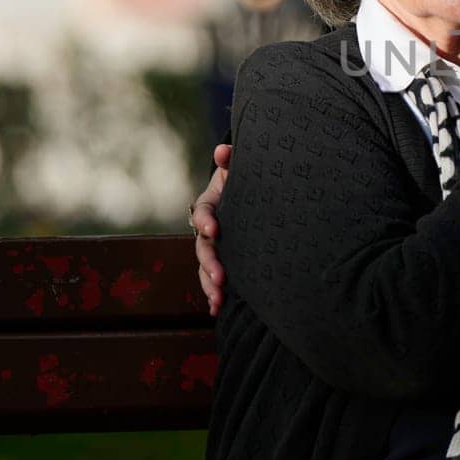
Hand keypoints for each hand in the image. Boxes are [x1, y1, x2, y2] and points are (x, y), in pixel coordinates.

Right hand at [189, 143, 231, 315]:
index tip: (214, 229)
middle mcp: (208, 227)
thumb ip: (231, 160)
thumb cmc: (248, 178)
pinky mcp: (225, 260)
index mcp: (211, 204)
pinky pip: (216, 279)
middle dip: (210, 263)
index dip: (206, 221)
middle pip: (202, 247)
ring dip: (209, 284)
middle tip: (220, 277)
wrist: (256, 193)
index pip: (203, 212)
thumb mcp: (241, 168)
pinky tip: (218, 310)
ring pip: (206, 267)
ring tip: (219, 299)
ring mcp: (215, 246)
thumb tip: (223, 150)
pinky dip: (214, 294)